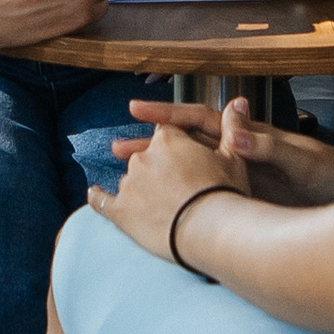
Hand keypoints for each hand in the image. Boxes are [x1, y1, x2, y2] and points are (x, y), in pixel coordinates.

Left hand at [90, 109, 244, 260]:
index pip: (165, 133)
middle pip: (144, 156)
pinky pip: (102, 201)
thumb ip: (231, 128)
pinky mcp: (120, 210)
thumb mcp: (234, 158)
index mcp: (169, 140)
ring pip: (129, 178)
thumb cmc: (226, 194)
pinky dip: (98, 197)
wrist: (211, 230)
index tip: (177, 152)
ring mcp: (130, 183)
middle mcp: (144, 157)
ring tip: (153, 203)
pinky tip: (94, 194)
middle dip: (154, 167)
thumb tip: (238, 102)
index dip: (173, 143)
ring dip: (138, 186)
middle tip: (167, 182)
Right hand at [122, 95, 333, 211]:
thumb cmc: (332, 175)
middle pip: (189, 146)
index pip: (202, 120)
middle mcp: (241, 154)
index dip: (170, 115)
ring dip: (164, 174)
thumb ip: (267, 146)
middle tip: (119, 149)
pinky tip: (165, 210)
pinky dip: (184, 199)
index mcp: (250, 136)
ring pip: (193, 172)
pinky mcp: (247, 201)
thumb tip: (234, 133)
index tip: (138, 110)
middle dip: (154, 146)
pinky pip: (208, 196)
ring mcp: (242, 178)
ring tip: (131, 179)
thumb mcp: (300, 160)